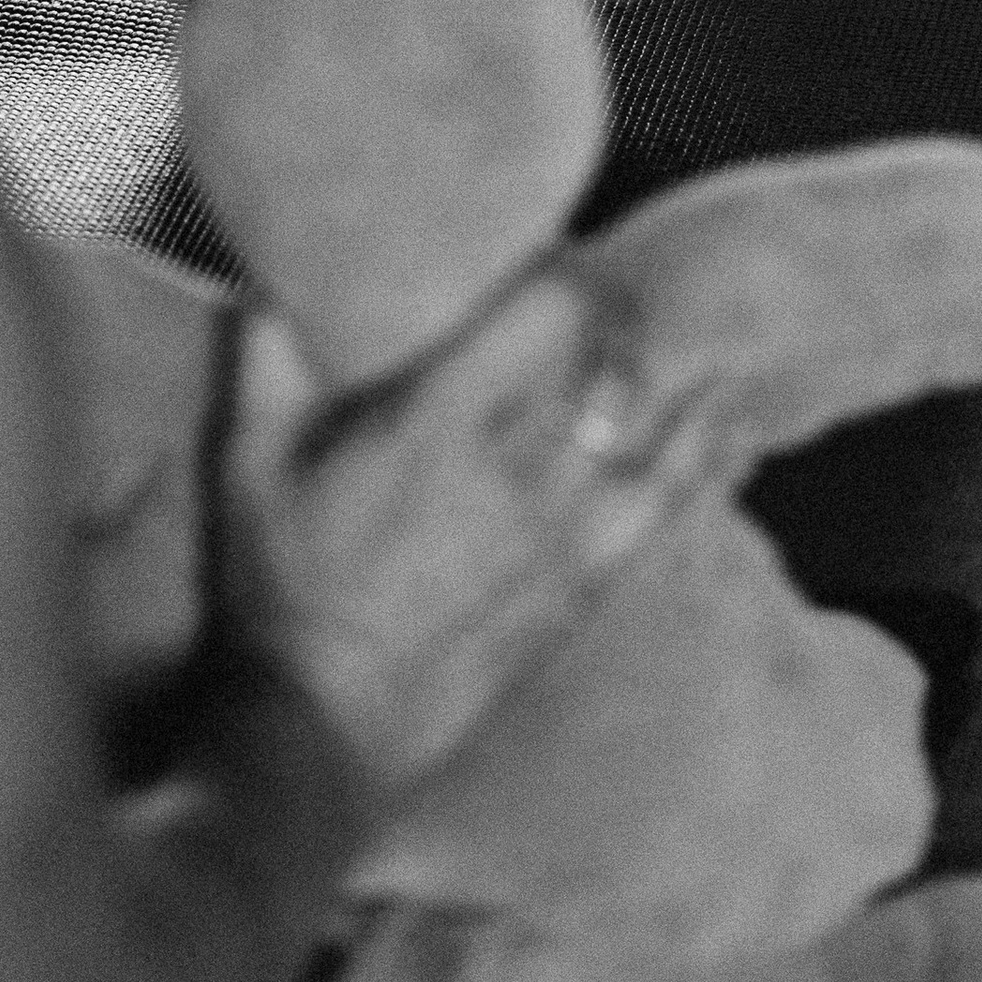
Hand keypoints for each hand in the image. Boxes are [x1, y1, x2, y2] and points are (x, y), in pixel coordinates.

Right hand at [219, 272, 705, 814]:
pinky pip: (666, 516)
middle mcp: (518, 468)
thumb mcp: (249, 458)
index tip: (550, 253)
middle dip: (622, 321)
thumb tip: (271, 272)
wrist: (320, 727)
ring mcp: (560, 535)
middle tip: (613, 302)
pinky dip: (705, 467)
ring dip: (689, 387)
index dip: (564, 269)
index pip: (550, 309)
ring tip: (715, 350)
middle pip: (614, 363)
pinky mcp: (579, 592)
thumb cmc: (281, 588)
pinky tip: (732, 435)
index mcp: (441, 419)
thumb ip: (265, 353)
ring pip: (657, 438)